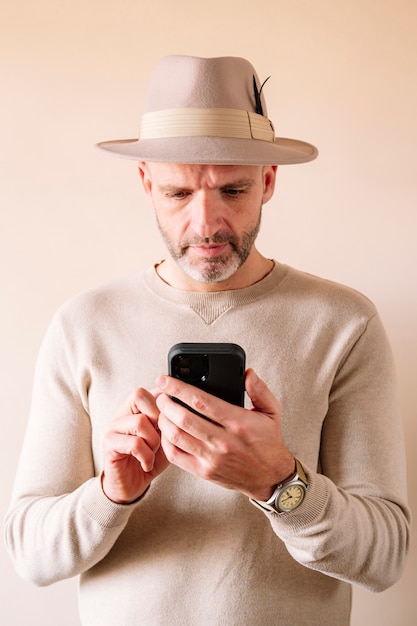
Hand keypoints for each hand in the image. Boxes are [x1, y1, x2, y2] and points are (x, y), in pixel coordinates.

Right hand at [102, 388, 168, 503]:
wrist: (131, 485)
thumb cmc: (149, 458)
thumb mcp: (165, 437)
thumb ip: (171, 421)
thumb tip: (184, 404)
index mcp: (135, 408)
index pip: (148, 387)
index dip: (162, 402)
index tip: (169, 421)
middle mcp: (122, 413)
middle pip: (139, 395)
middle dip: (157, 417)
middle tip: (162, 435)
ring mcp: (114, 427)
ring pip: (139, 421)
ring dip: (153, 440)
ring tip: (153, 452)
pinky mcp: (109, 444)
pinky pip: (134, 443)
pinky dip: (146, 456)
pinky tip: (147, 463)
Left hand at [155, 369, 294, 499]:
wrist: (270, 477)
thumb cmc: (268, 442)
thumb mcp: (272, 411)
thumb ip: (259, 389)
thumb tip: (248, 373)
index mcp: (238, 422)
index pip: (201, 401)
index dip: (178, 388)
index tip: (165, 380)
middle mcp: (223, 441)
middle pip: (184, 418)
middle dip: (166, 403)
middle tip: (161, 394)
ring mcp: (212, 458)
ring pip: (176, 436)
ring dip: (164, 420)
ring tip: (162, 410)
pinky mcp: (204, 471)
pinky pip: (176, 456)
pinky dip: (166, 441)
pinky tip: (167, 431)